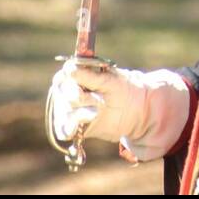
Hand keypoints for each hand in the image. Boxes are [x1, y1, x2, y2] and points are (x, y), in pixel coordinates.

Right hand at [48, 59, 191, 161]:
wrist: (136, 111)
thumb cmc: (123, 89)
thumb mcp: (110, 80)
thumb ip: (89, 76)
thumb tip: (69, 69)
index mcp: (78, 76)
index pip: (63, 75)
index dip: (67, 77)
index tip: (76, 78)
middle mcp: (70, 92)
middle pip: (62, 93)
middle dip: (76, 95)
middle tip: (91, 97)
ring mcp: (71, 110)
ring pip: (64, 111)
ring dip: (81, 111)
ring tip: (98, 111)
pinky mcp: (75, 127)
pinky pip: (64, 129)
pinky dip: (71, 127)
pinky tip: (83, 123)